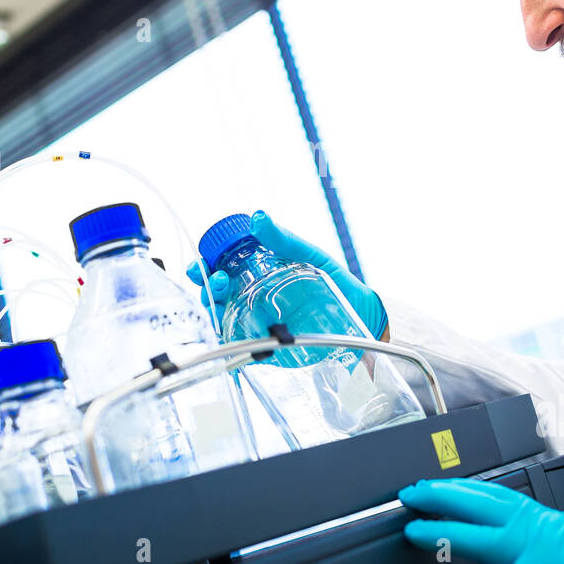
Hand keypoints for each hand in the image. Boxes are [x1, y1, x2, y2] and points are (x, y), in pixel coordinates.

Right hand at [186, 209, 388, 339]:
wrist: (361, 314)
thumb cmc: (336, 282)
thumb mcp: (310, 256)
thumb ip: (284, 240)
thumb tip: (258, 218)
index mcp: (256, 270)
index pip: (220, 265)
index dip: (204, 263)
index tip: (202, 263)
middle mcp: (251, 295)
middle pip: (214, 292)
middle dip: (206, 286)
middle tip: (216, 282)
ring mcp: (257, 320)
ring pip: (220, 317)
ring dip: (213, 310)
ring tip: (221, 304)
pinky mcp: (266, 346)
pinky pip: (241, 345)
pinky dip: (230, 342)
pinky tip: (231, 336)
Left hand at [398, 478, 563, 563]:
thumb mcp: (555, 528)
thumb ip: (524, 526)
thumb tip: (492, 527)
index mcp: (534, 511)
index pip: (485, 490)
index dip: (454, 485)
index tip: (430, 483)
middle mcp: (528, 525)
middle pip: (473, 502)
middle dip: (438, 496)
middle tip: (410, 495)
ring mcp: (528, 551)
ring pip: (475, 536)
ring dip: (440, 533)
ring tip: (414, 532)